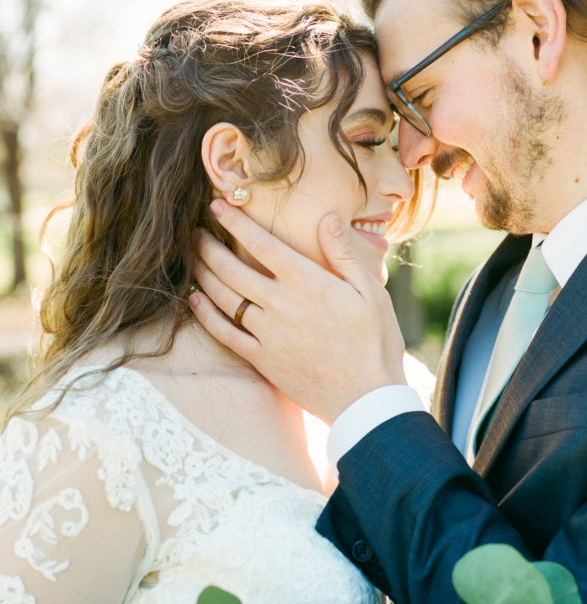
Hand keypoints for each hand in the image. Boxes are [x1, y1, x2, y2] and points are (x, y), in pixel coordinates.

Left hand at [191, 202, 406, 422]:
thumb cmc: (375, 343)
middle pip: (231, 268)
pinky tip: (196, 300)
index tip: (218, 205)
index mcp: (308, 283)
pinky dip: (205, 314)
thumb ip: (344, 254)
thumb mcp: (371, 292)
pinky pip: (224, 333)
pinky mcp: (262, 359)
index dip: (235, 221)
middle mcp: (281, 305)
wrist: (365, 399)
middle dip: (208, 246)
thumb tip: (327, 218)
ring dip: (203, 274)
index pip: (261, 243)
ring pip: (222, 297)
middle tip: (195, 231)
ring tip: (194, 259)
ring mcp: (267, 334)